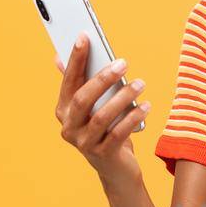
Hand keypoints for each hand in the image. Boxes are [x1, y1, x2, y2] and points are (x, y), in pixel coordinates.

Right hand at [54, 32, 149, 181]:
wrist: (116, 169)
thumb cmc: (105, 130)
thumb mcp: (92, 107)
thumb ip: (80, 84)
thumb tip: (59, 57)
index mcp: (63, 110)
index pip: (68, 81)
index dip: (75, 59)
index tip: (84, 37)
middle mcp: (68, 127)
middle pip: (83, 98)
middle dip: (103, 78)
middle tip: (123, 62)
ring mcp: (83, 143)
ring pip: (102, 116)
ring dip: (123, 97)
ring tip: (140, 84)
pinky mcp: (102, 155)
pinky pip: (118, 133)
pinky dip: (133, 118)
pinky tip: (146, 106)